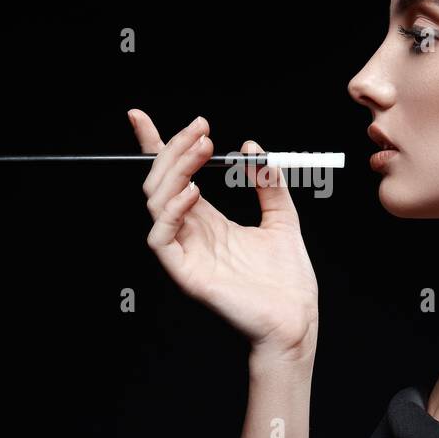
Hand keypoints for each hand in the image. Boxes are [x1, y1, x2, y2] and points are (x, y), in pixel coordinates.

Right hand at [128, 110, 318, 359]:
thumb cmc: (287, 280)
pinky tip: (193, 192)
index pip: (172, 178)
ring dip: (175, 169)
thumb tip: (252, 148)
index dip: (154, 146)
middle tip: (202, 129)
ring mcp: (186, 253)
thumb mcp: (282, 218)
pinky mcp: (186, 274)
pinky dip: (171, 211)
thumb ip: (268, 183)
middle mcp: (191, 234)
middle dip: (175, 149)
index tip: (141, 117)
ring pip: (156, 203)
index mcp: (207, 221)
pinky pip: (161, 238)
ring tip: (202, 149)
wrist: (297, 320)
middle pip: (162, 182)